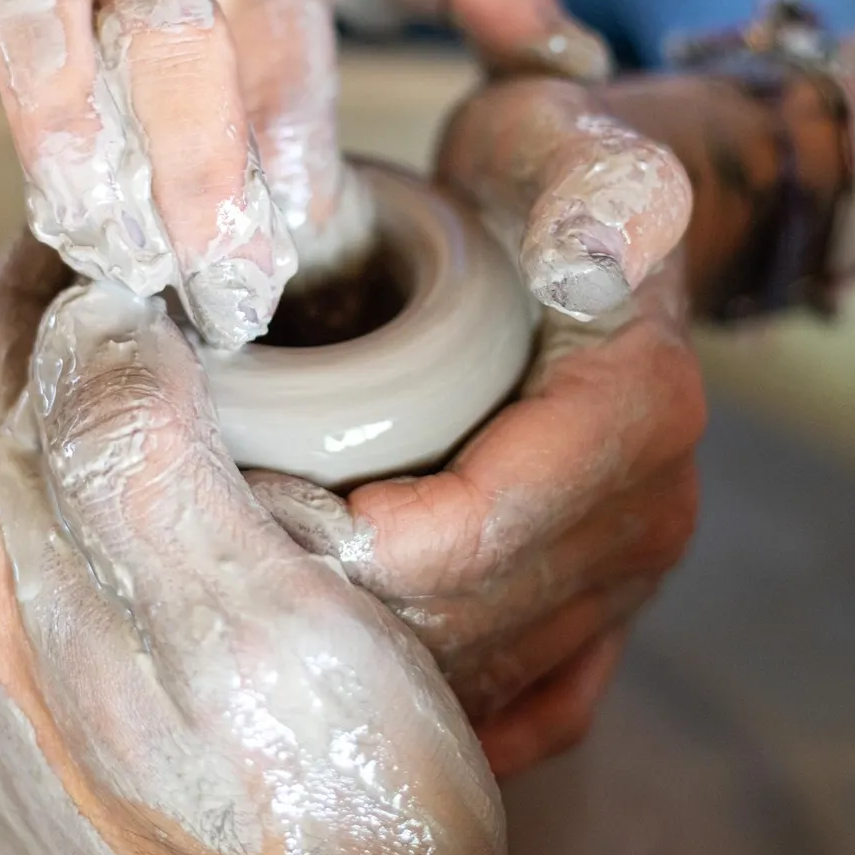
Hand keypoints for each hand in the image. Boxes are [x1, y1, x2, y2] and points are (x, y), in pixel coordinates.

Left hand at [0, 235, 505, 854]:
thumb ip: (143, 456)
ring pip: (11, 497)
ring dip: (77, 412)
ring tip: (186, 372)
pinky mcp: (36, 748)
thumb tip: (83, 313)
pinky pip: (40, 583)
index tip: (140, 206)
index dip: (58, 251)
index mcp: (4, 573)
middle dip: (59, 319)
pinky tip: (180, 517)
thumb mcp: (259, 624)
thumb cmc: (325, 828)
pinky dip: (91, 510)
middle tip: (167, 267)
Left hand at [247, 78, 704, 777]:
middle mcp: (645, 521)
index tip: (237, 506)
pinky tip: (338, 687)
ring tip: (246, 610)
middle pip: (464, 624)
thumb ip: (594, 187)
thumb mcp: (568, 148)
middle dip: (335, 608)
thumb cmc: (549, 177)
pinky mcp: (592, 620)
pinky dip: (424, 705)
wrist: (588, 232)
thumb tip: (585, 259)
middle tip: (208, 568)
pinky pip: (514, 706)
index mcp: (639, 417)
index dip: (345, 541)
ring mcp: (621, 584)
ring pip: (478, 678)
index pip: (474, 529)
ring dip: (361, 663)